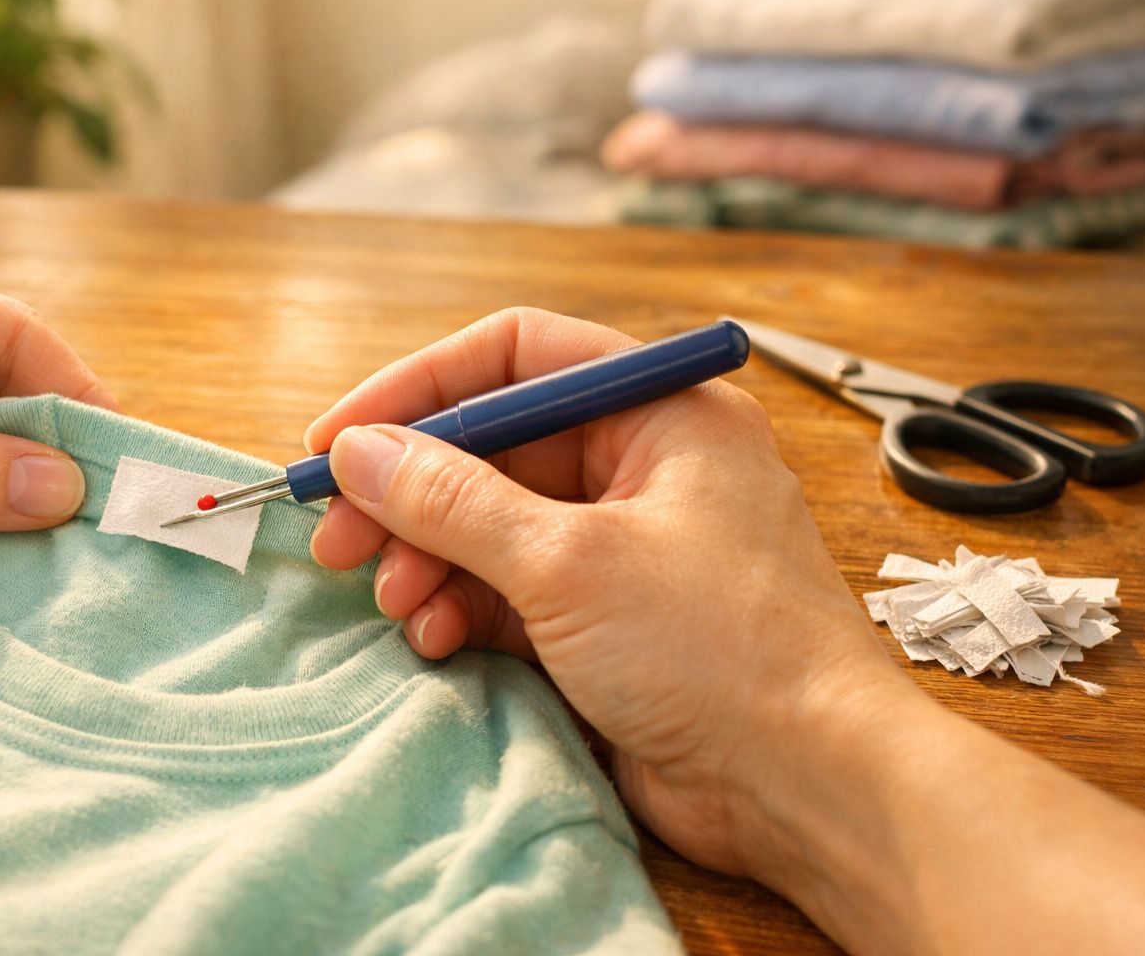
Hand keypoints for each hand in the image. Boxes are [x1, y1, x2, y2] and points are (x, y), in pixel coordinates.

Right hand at [304, 306, 897, 874]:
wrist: (808, 787)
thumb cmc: (723, 650)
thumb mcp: (570, 562)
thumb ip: (454, 501)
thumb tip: (361, 452)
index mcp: (661, 412)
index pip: (518, 357)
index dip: (419, 389)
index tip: (339, 435)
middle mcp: (642, 467)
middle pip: (493, 447)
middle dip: (410, 493)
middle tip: (336, 535)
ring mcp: (622, 547)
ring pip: (489, 526)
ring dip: (427, 560)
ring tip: (392, 601)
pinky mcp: (603, 620)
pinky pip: (506, 592)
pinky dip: (461, 610)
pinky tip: (434, 640)